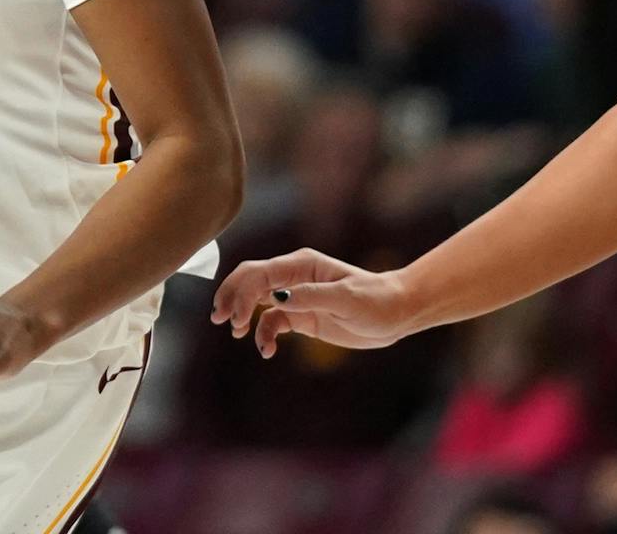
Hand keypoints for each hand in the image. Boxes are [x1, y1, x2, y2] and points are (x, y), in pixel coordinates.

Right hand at [209, 247, 419, 356]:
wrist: (396, 313)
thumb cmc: (376, 300)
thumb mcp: (346, 299)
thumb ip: (310, 297)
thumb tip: (276, 299)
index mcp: (301, 265)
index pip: (259, 273)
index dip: (241, 292)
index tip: (234, 318)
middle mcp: (294, 277)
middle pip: (251, 281)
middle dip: (232, 297)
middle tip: (220, 320)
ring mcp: (297, 297)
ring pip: (257, 301)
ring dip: (243, 315)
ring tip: (237, 334)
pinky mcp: (302, 317)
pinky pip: (273, 323)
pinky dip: (264, 335)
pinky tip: (267, 351)